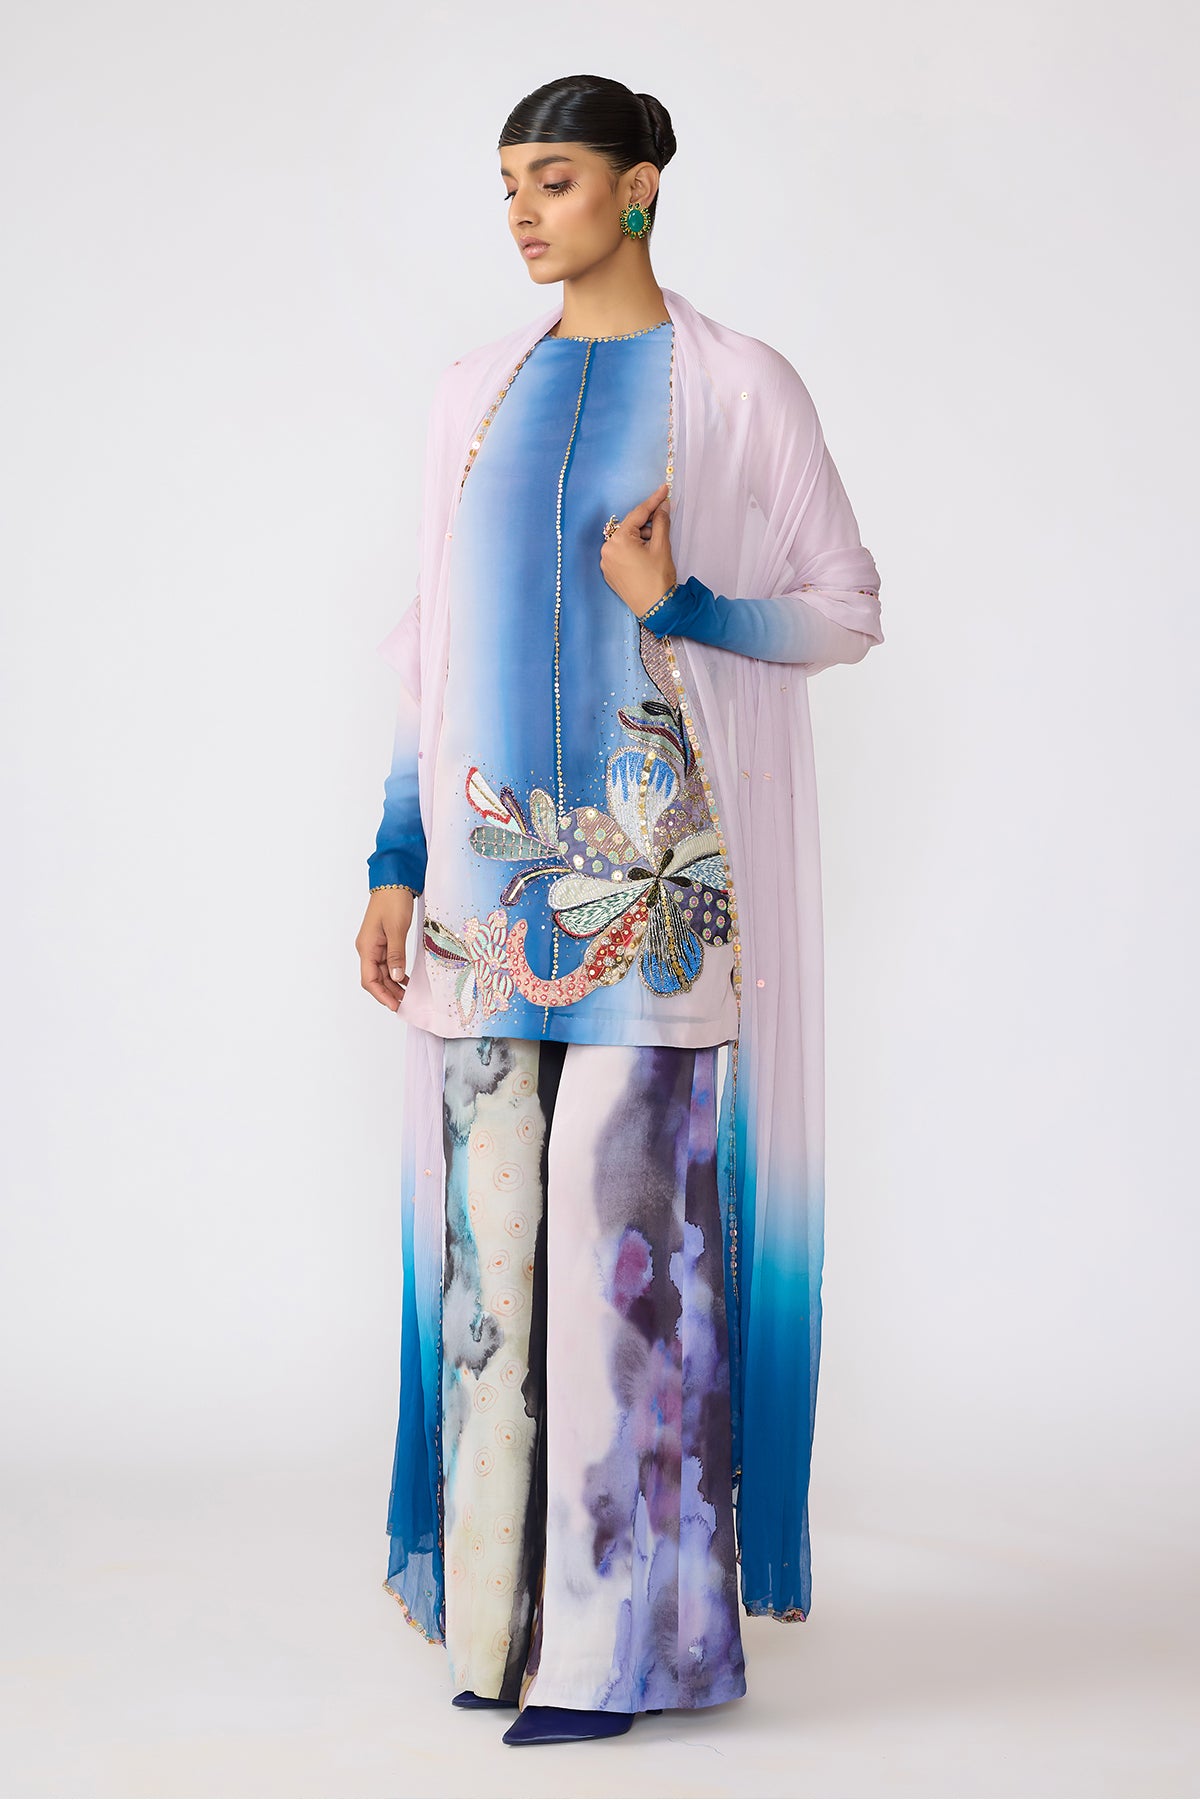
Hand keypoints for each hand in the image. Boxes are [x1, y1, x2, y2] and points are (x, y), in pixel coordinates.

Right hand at [356, 888, 414, 1011]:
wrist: (394, 882)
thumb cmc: (393, 902)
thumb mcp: (396, 929)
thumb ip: (396, 955)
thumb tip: (395, 977)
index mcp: (366, 947)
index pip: (369, 980)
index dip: (381, 995)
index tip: (395, 1006)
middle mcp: (367, 948)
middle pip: (375, 979)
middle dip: (388, 993)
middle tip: (405, 1004)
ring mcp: (374, 945)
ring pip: (381, 972)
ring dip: (392, 984)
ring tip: (407, 995)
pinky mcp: (383, 941)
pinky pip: (387, 963)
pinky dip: (395, 973)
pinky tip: (405, 979)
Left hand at [599, 481, 676, 617]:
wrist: (656, 609)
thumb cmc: (658, 578)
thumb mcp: (661, 546)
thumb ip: (660, 522)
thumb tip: (662, 506)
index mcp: (618, 540)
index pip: (637, 514)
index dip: (653, 501)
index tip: (664, 490)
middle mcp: (607, 549)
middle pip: (630, 527)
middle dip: (647, 526)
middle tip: (663, 528)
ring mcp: (606, 562)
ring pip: (626, 541)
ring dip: (641, 539)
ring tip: (655, 551)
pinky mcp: (609, 573)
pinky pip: (621, 554)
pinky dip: (634, 551)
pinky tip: (646, 558)